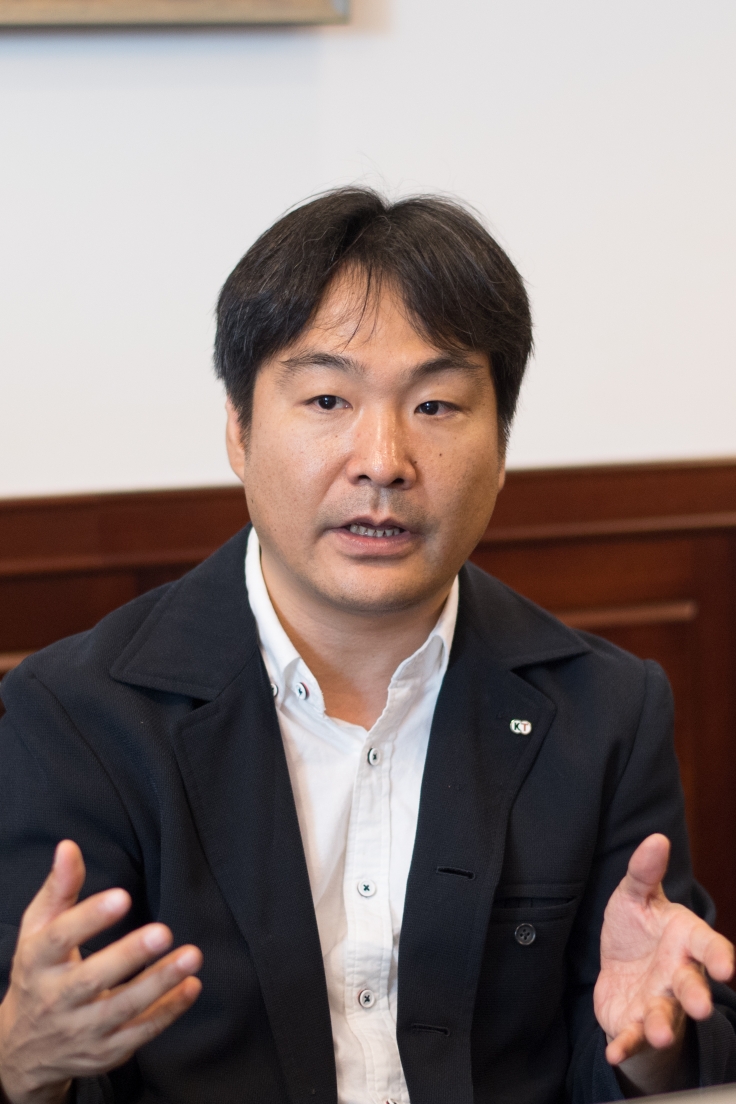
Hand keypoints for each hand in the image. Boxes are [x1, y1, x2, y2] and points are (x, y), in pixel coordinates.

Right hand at [0, 841, 202, 1103]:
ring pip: (122, 1009)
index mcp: (37, 963)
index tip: (122, 897)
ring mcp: (81, 1030)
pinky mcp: (105, 1052)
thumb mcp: (38, 930)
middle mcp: (56, 1000)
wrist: (23, 1050)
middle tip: (164, 931)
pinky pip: (140, 1033)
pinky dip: (168, 1011)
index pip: (59, 939)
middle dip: (129, 956)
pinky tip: (192, 985)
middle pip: (92, 979)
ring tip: (191, 956)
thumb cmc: (39, 973)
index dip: (89, 918)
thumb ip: (59, 888)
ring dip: (159, 983)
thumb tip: (68, 846)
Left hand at [594, 834, 733, 1087]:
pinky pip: (631, 1035)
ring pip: (665, 1016)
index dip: (718, 956)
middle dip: (697, 997)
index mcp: (685, 940)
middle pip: (691, 986)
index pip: (708, 946)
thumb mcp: (634, 896)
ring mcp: (658, 1001)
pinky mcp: (633, 1021)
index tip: (726, 966)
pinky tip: (613, 1051)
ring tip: (657, 1033)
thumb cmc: (637, 928)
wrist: (621, 968)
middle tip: (702, 1007)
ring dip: (661, 1026)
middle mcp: (677, 974)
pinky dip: (625, 1044)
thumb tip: (656, 838)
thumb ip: (645, 873)